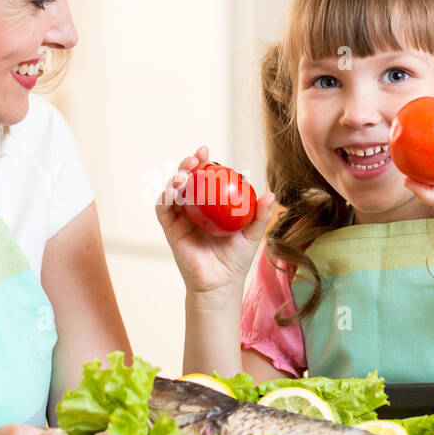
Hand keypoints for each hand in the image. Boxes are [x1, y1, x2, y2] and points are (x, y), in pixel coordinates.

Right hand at [155, 145, 275, 296]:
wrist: (221, 283)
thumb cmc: (236, 259)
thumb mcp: (252, 235)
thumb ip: (260, 215)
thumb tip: (270, 194)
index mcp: (210, 205)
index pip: (204, 178)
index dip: (202, 163)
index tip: (205, 151)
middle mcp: (193, 208)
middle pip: (185, 180)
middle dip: (186, 165)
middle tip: (194, 159)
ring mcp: (180, 218)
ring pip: (172, 191)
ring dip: (175, 178)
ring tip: (184, 175)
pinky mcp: (171, 230)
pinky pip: (163, 210)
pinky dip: (165, 198)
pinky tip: (173, 192)